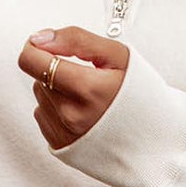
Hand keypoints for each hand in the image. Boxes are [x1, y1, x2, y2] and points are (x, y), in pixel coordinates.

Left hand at [19, 26, 129, 149]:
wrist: (154, 142)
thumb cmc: (140, 97)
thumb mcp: (117, 56)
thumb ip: (76, 40)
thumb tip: (40, 39)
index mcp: (86, 89)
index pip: (31, 61)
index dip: (37, 49)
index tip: (52, 49)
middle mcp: (72, 115)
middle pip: (38, 77)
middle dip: (57, 72)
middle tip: (87, 81)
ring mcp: (65, 133)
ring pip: (41, 96)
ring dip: (58, 91)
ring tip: (87, 100)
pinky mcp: (61, 147)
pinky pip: (43, 117)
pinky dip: (57, 111)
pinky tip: (81, 114)